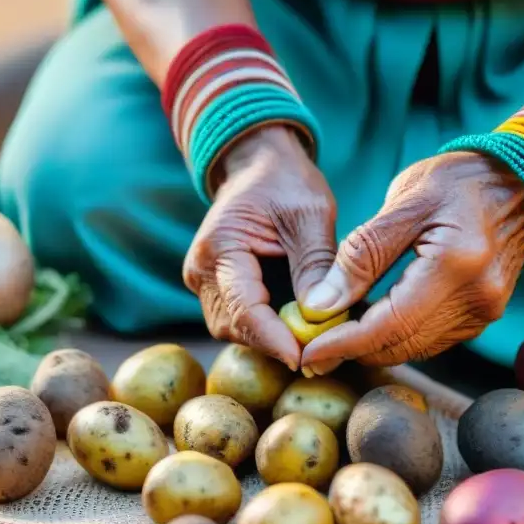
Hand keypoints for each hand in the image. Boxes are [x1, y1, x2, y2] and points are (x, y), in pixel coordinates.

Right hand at [183, 125, 335, 370]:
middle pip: (235, 328)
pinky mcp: (219, 290)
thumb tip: (321, 315)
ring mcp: (206, 284)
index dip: (273, 338)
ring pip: (237, 330)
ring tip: (315, 341)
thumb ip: (315, 263)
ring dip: (273, 339)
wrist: (258, 165)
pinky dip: (270, 328)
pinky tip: (301, 328)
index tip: (303, 358)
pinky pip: (241, 321)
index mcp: (219, 249)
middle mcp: (201, 272)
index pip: (244, 308)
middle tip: (319, 355)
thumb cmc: (285, 182)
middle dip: (275, 344)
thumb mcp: (310, 214)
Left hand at [299, 152, 523, 373]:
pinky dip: (397, 336)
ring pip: (414, 348)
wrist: (523, 181)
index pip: (390, 324)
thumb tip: (322, 304)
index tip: (309, 353)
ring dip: (373, 346)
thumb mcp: (405, 201)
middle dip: (353, 351)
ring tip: (335, 336)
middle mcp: (476, 299)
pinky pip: (431, 339)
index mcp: (455, 265)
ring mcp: (484, 312)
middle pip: (401, 344)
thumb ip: (362, 254)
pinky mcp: (483, 315)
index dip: (345, 344)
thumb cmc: (460, 180)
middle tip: (311, 350)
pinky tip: (372, 323)